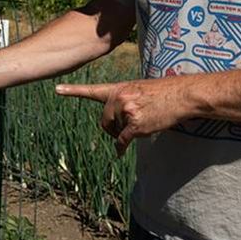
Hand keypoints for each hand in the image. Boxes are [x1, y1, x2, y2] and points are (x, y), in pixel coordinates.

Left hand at [55, 80, 188, 155]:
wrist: (183, 94)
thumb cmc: (165, 93)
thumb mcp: (141, 89)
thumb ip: (126, 99)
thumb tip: (121, 121)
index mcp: (120, 88)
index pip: (93, 90)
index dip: (74, 91)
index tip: (57, 89)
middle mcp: (120, 98)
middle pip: (104, 121)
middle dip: (112, 129)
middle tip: (125, 130)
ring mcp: (127, 111)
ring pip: (116, 131)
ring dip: (125, 133)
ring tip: (144, 123)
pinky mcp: (135, 124)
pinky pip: (122, 141)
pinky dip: (120, 147)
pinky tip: (120, 151)